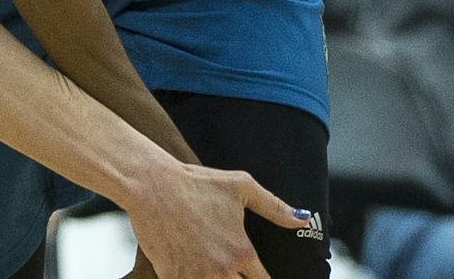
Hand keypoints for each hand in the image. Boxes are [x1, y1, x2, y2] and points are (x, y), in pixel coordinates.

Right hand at [126, 161, 308, 278]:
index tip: (256, 274)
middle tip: (229, 266)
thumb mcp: (241, 186)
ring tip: (213, 270)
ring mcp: (196, 276)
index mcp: (241, 251)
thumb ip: (274, 207)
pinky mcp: (172, 277)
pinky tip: (195, 272)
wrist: (151, 184)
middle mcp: (221, 269)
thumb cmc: (195, 182)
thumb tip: (302, 220)